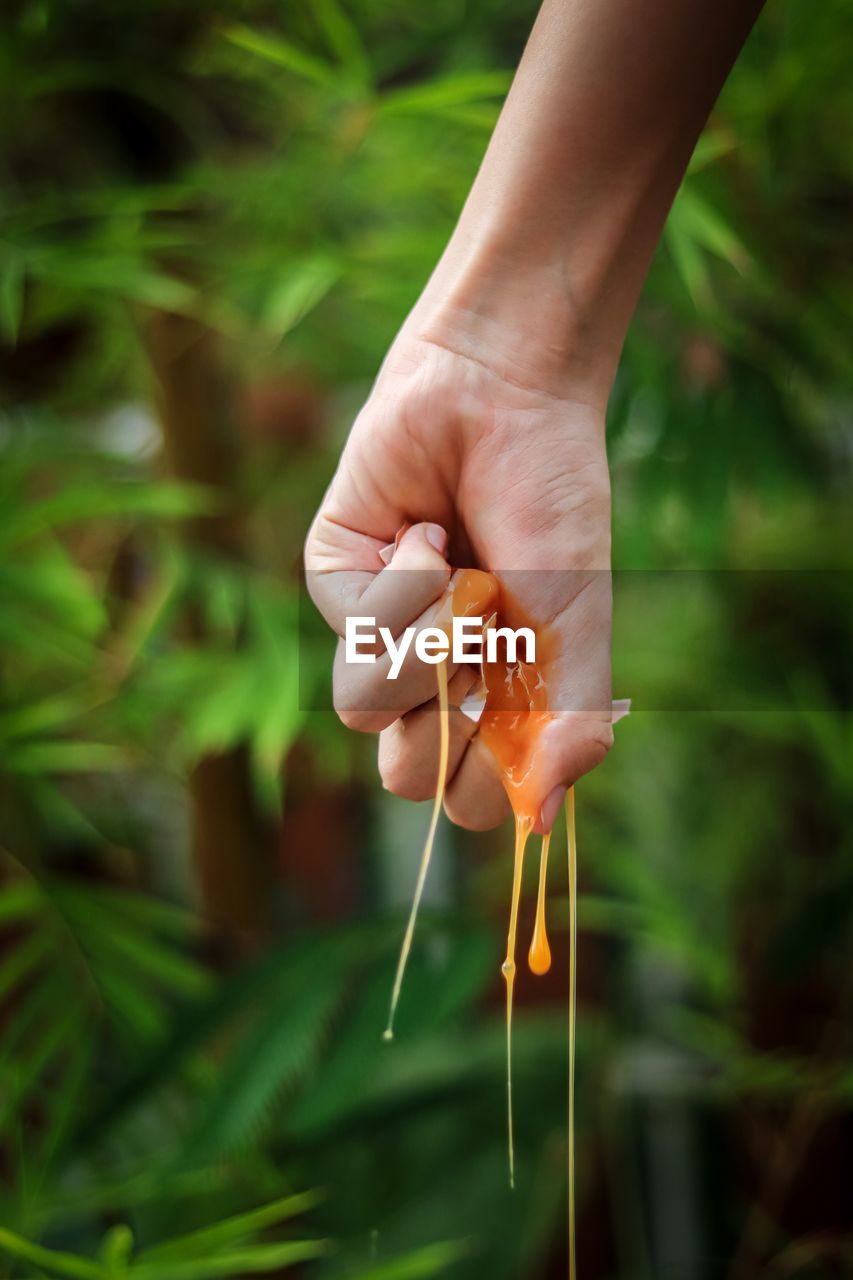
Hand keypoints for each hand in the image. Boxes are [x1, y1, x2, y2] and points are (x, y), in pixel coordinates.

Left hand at [305, 318, 613, 833]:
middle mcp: (428, 678)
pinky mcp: (334, 583)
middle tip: (486, 643)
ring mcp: (376, 632)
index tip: (518, 713)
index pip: (467, 799)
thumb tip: (543, 828)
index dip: (487, 779)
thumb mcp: (577, 624)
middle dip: (446, 719)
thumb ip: (572, 723)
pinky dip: (404, 582)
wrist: (506, 396)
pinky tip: (426, 531)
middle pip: (405, 775)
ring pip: (363, 709)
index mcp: (490, 699)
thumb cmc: (553, 507)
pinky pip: (349, 629)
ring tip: (464, 574)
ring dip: (427, 641)